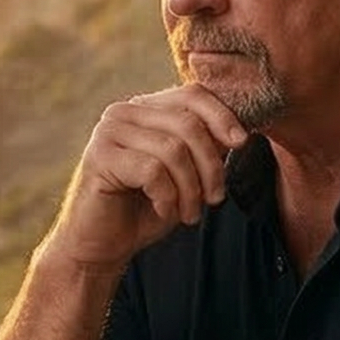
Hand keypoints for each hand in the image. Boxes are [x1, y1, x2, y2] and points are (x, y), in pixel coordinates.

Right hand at [49, 85, 249, 268]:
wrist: (103, 245)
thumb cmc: (146, 209)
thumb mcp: (187, 175)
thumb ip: (206, 148)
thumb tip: (238, 131)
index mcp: (147, 108)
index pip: (193, 94)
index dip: (222, 116)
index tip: (241, 143)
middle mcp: (125, 112)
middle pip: (188, 123)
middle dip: (211, 166)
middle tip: (215, 199)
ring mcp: (109, 131)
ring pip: (173, 149)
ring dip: (191, 189)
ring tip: (189, 214)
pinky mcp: (99, 156)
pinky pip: (152, 170)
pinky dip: (167, 196)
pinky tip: (163, 210)